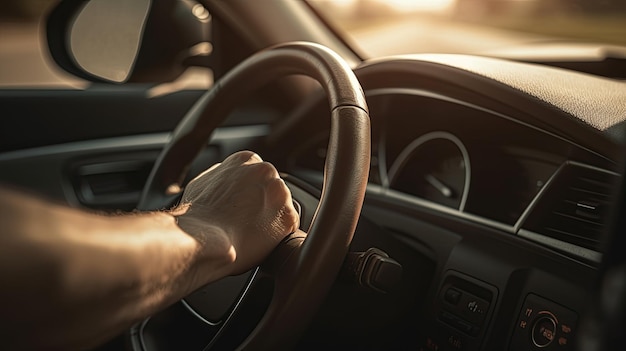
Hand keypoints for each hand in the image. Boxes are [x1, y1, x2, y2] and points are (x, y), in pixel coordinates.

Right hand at [173, 151, 299, 275]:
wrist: (197, 239)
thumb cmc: (194, 217)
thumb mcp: (204, 183)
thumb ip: (223, 177)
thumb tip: (226, 180)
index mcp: (246, 159)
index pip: (259, 177)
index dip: (251, 196)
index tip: (243, 208)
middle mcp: (265, 170)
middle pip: (273, 190)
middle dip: (264, 205)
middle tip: (247, 222)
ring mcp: (279, 192)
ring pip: (283, 207)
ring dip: (272, 219)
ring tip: (250, 233)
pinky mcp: (287, 217)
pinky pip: (290, 228)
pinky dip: (278, 237)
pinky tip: (258, 242)